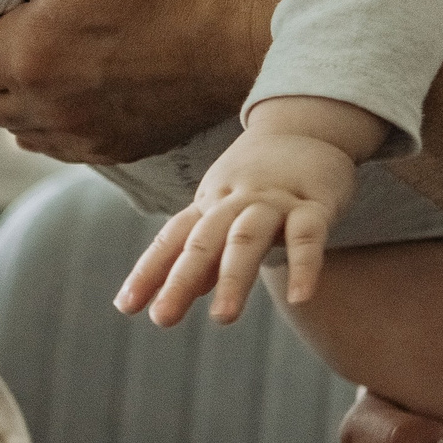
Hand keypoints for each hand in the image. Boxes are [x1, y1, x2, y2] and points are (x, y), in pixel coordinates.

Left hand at [0, 0, 284, 163]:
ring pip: (8, 121)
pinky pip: (53, 138)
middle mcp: (47, 111)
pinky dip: (43, 111)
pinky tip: (67, 73)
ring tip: (24, 39)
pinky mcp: (119, 147)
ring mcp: (84, 137)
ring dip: (2, 86)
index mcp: (28, 57)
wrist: (263, 28)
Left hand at [118, 129, 354, 325]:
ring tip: (222, 318)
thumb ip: (207, 255)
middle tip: (162, 318)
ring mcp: (274, 202)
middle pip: (203, 241)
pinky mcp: (316, 204)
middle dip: (180, 280)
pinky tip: (299, 298)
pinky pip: (308, 235)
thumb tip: (181, 293)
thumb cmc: (258, 183)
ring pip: (247, 237)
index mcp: (209, 206)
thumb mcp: (226, 214)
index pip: (173, 239)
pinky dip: (304, 265)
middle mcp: (235, 202)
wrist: (305, 124)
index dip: (148, 271)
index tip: (126, 306)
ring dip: (233, 277)